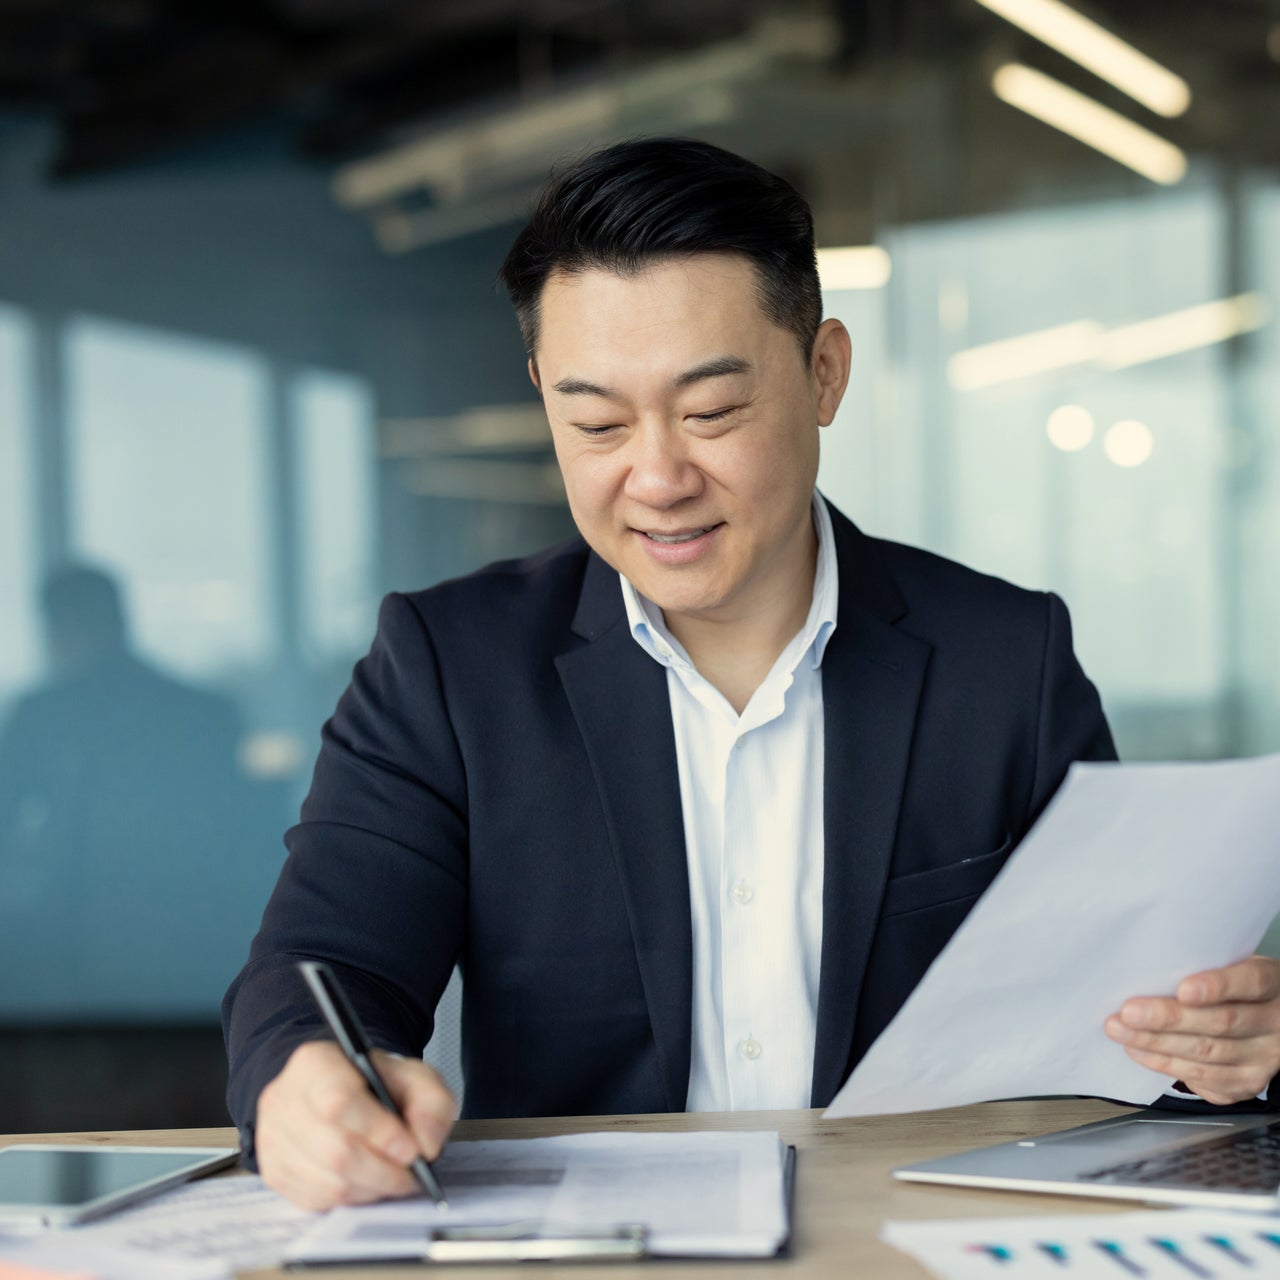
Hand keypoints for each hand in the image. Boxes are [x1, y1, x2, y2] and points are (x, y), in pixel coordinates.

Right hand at [255, 1040, 456, 1210]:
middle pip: (334, 1149)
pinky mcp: (274, 1171)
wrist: (347, 1093)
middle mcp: (285, 1098)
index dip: (378, 1130)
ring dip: (371, 1187)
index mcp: (316, 1062)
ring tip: (394, 1177)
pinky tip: (368, 1181)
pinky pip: (316, 1200)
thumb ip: (432, 1104)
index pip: (338, 1101)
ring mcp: (273, 1137)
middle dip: (382, 1169)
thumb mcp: (416, 1078)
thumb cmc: (378, 1085)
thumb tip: (424, 1145)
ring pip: (327, 1181)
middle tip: (411, 1172)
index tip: (409, 1148)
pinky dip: (351, 1198)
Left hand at [1105, 956, 1279, 1105]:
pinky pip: (1203, 1078)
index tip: (1183, 989)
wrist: (1266, 1025)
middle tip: (1129, 1012)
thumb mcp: (1230, 967)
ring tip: (1121, 1030)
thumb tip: (1146, 969)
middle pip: (1222, 1023)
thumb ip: (1203, 967)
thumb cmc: (1234, 988)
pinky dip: (1165, 1064)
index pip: (1251, 983)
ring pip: (1208, 1054)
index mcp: (1274, 986)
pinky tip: (1138, 1051)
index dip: (1218, 986)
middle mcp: (1275, 1025)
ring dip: (1156, 1043)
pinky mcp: (1246, 1084)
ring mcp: (1263, 1060)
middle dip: (1169, 1018)